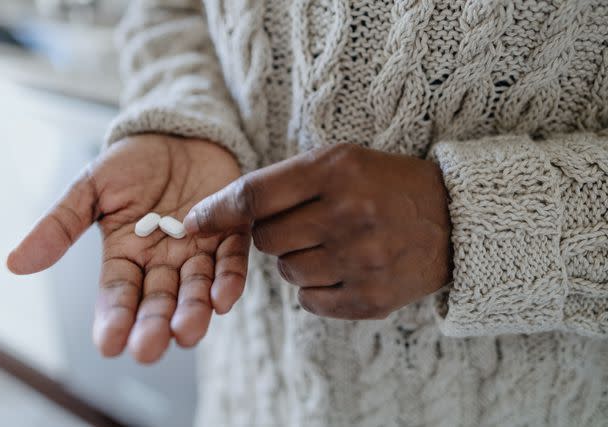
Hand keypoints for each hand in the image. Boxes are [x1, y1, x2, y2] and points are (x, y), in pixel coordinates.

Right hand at [7, 134, 248, 362]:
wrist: (178, 132)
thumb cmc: (133, 161)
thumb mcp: (92, 188)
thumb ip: (61, 224)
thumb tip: (16, 263)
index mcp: (126, 255)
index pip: (118, 294)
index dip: (114, 319)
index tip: (109, 344)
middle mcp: (163, 261)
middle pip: (159, 301)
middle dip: (154, 325)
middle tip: (149, 349)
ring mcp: (198, 250)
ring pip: (196, 289)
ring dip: (193, 311)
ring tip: (187, 331)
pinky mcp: (230, 233)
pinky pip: (231, 261)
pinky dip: (229, 280)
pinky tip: (223, 299)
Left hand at [183, 143, 451, 319]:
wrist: (452, 219)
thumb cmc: (385, 184)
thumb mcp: (341, 161)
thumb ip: (284, 181)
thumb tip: (222, 212)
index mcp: (336, 171)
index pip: (254, 196)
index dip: (216, 211)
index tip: (192, 222)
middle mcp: (348, 215)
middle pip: (265, 239)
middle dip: (272, 233)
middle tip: (305, 223)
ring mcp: (361, 260)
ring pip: (286, 271)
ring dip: (296, 260)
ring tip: (332, 243)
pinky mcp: (370, 298)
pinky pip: (309, 300)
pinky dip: (315, 286)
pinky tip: (343, 266)